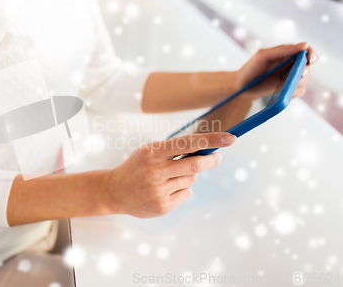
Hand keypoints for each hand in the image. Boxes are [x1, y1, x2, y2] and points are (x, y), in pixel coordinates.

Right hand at [102, 132, 235, 217]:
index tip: (230, 138)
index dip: (211, 140)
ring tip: (170, 177)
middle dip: (211, 160)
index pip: (187, 143)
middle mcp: (155, 171)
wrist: (114, 191)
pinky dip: (182, 189)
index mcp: (152, 152)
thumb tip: (206, 149)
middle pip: (195, 165)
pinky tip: (165, 190)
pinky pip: (186, 193)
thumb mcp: (149, 152)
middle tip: (218, 157)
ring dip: (189, 176)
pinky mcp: (162, 206)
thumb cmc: (137, 167)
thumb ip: (174, 150)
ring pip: (191, 180)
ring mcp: (158, 190)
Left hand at [236, 42, 318, 99]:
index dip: (313, 54)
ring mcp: (290, 78)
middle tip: (299, 74)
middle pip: (308, 67)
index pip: (307, 51)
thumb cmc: (251, 68)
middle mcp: (291, 65)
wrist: (241, 87)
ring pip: (305, 80)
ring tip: (282, 84)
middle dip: (306, 70)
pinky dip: (293, 92)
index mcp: (288, 54)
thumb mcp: (264, 56)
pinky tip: (281, 91)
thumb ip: (284, 50)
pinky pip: (299, 91)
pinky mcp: (288, 90)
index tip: (311, 58)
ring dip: (298, 82)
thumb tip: (306, 45)